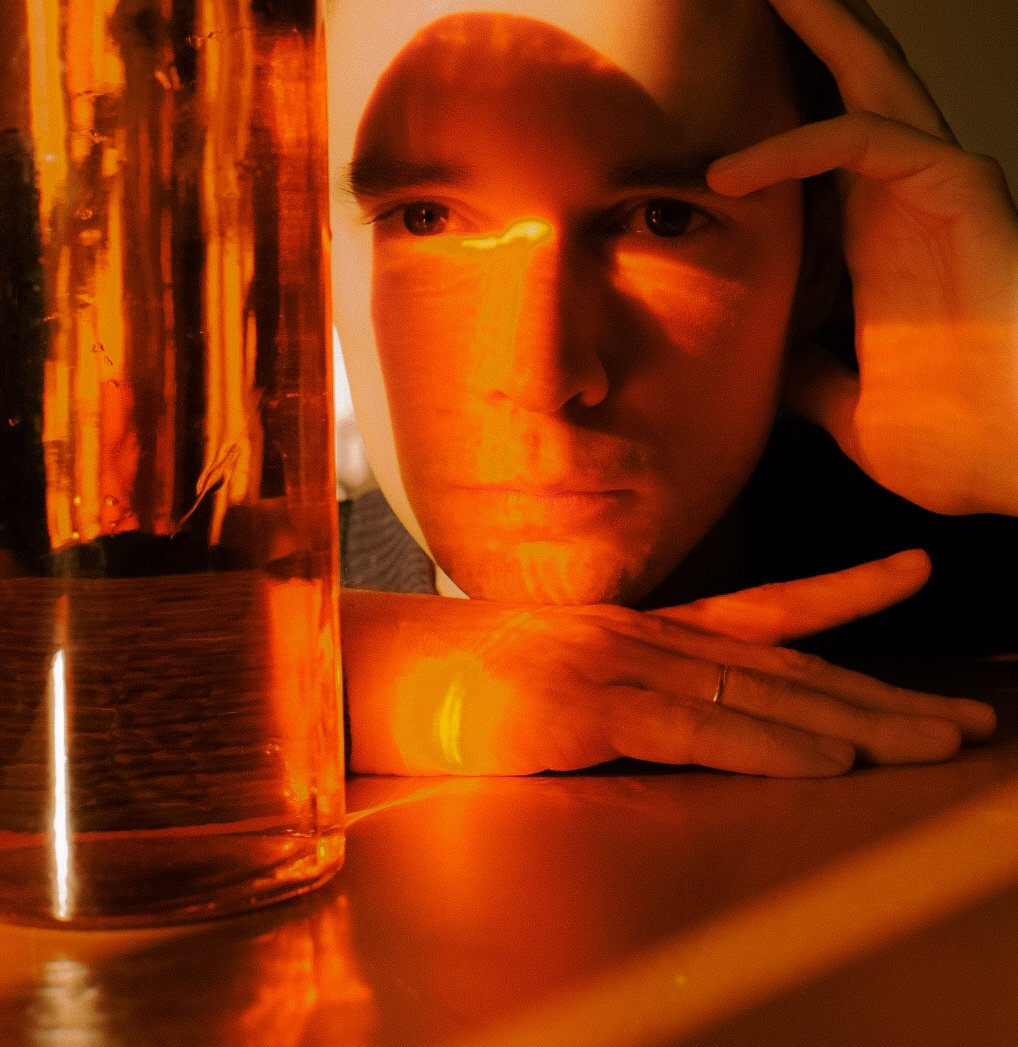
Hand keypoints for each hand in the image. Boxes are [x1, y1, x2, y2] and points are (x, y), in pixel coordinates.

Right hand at [340, 561, 994, 776]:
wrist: (370, 674)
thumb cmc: (459, 689)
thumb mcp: (559, 688)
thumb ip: (627, 701)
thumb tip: (687, 727)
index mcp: (641, 633)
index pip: (763, 609)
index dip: (844, 594)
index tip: (911, 571)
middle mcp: (642, 638)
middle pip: (787, 664)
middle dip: (884, 692)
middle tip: (964, 717)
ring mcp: (613, 664)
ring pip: (760, 692)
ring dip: (856, 722)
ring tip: (932, 739)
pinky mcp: (583, 705)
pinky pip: (693, 727)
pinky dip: (765, 741)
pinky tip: (825, 757)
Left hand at [708, 0, 1017, 516]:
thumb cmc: (955, 439)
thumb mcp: (847, 402)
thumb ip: (804, 371)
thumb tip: (768, 360)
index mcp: (878, 221)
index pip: (826, 118)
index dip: (792, 67)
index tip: (740, 35)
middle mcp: (908, 185)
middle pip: (852, 60)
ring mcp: (939, 179)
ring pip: (867, 63)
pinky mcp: (958, 190)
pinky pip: (861, 143)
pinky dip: (792, 148)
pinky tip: (728, 171)